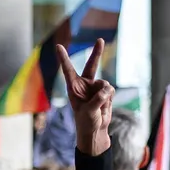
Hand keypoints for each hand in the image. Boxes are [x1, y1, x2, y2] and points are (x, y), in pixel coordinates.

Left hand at [57, 38, 113, 155]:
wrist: (95, 129)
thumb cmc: (86, 122)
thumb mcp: (88, 112)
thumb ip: (97, 99)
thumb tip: (107, 89)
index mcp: (74, 88)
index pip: (68, 70)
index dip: (63, 58)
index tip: (58, 46)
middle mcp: (84, 85)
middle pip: (91, 65)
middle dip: (97, 53)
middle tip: (100, 40)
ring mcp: (95, 87)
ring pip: (105, 84)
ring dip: (105, 95)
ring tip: (99, 107)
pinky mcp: (105, 92)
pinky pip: (111, 90)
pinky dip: (109, 98)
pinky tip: (104, 106)